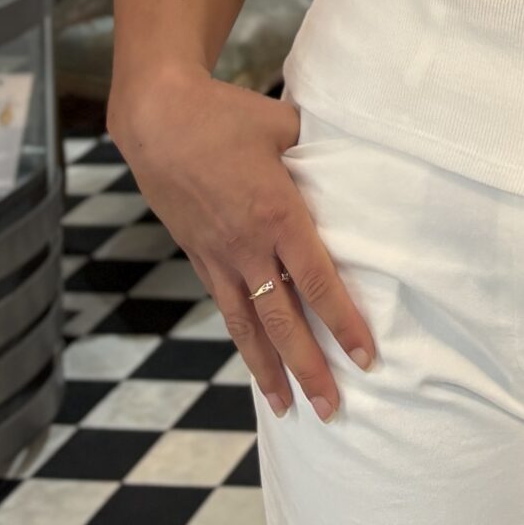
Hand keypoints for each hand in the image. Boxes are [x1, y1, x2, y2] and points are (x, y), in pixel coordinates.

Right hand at [109, 66, 374, 420]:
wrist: (157, 119)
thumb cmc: (225, 115)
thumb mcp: (284, 126)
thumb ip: (317, 152)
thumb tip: (350, 157)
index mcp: (277, 214)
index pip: (318, 281)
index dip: (343, 322)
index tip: (366, 356)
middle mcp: (247, 246)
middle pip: (284, 321)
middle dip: (309, 369)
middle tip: (333, 409)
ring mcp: (218, 256)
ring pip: (247, 327)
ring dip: (269, 371)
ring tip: (287, 409)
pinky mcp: (198, 255)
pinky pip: (225, 307)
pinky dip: (241, 339)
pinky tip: (254, 361)